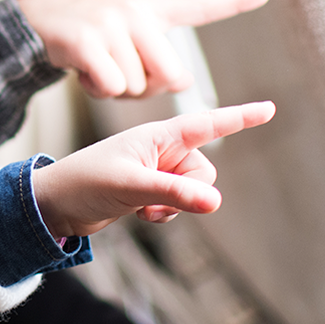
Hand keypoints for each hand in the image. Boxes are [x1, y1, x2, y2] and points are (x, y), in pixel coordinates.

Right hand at [17, 0, 272, 98]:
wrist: (33, 24)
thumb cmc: (84, 40)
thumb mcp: (121, 38)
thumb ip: (152, 59)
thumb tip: (179, 84)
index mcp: (150, 11)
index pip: (199, 7)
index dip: (234, 2)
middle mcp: (136, 13)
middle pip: (173, 76)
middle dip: (152, 90)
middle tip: (125, 76)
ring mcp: (111, 25)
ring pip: (138, 87)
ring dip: (118, 91)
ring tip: (97, 69)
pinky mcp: (87, 41)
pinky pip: (112, 86)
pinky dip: (99, 91)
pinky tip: (84, 74)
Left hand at [30, 101, 274, 238]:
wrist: (55, 205)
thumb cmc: (84, 183)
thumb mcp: (130, 187)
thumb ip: (173, 193)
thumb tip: (215, 202)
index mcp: (156, 136)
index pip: (206, 124)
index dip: (239, 118)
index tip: (269, 109)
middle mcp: (159, 150)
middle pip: (203, 171)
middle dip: (189, 191)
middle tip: (153, 200)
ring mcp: (154, 171)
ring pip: (193, 191)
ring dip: (175, 206)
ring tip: (142, 208)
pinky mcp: (148, 191)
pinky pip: (178, 203)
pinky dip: (166, 213)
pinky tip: (140, 214)